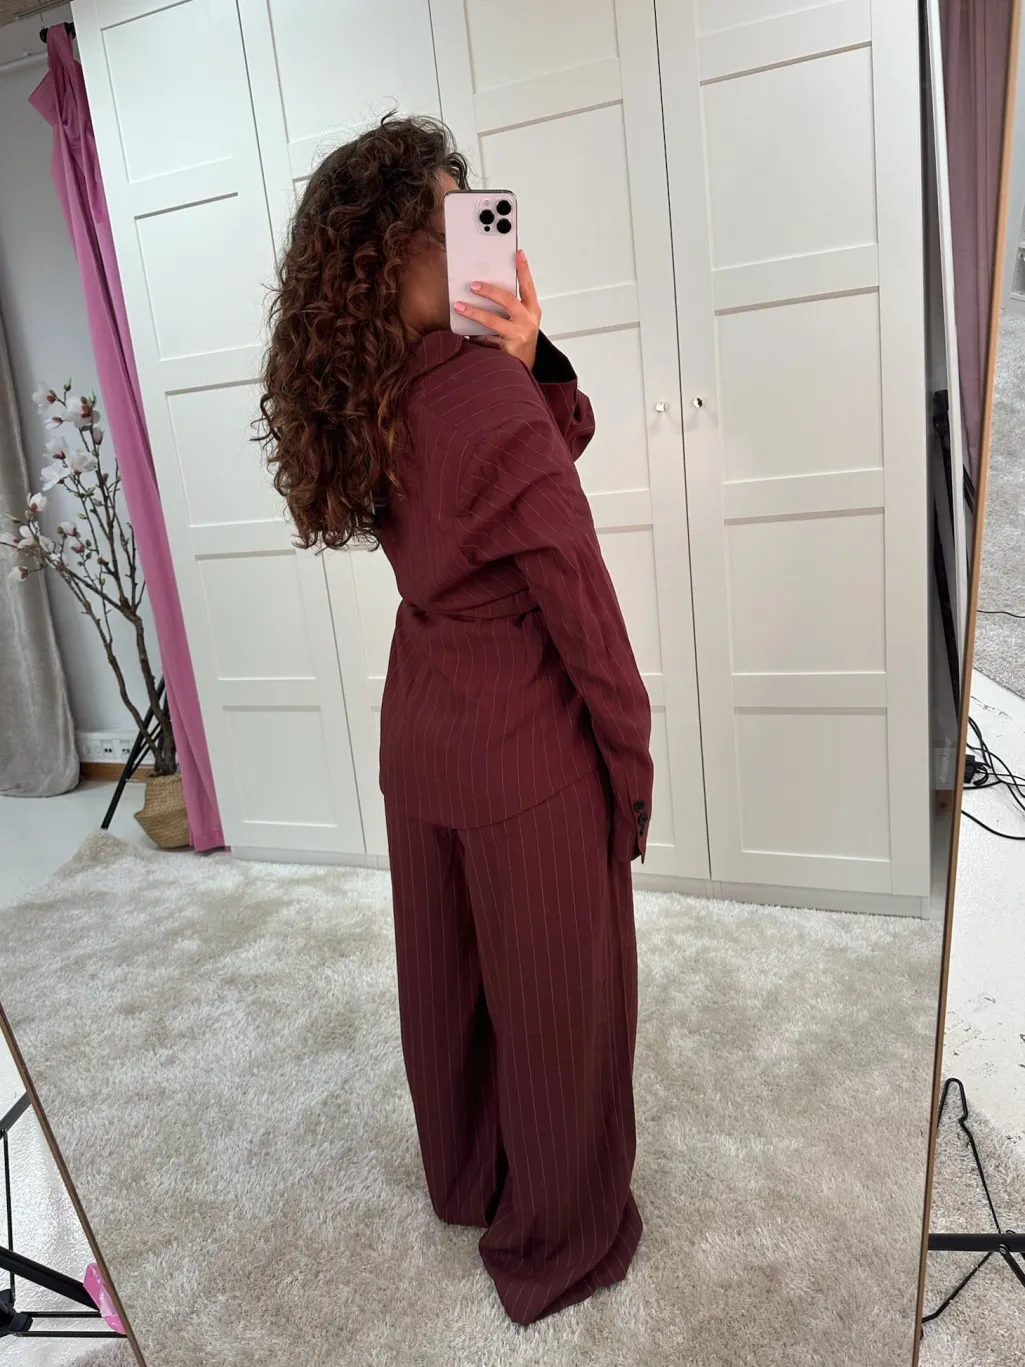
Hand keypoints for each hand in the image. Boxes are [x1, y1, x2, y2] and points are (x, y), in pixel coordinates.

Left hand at [453, 250, 540, 369]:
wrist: (522, 368)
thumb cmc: (520, 341)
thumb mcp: (521, 319)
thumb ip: (510, 305)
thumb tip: (484, 287)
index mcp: (532, 310)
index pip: (528, 286)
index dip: (524, 269)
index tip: (518, 253)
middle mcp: (528, 322)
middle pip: (508, 300)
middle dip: (489, 291)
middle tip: (473, 285)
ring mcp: (518, 336)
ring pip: (493, 320)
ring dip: (474, 312)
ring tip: (460, 306)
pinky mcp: (507, 350)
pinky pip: (485, 339)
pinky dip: (474, 335)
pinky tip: (464, 332)